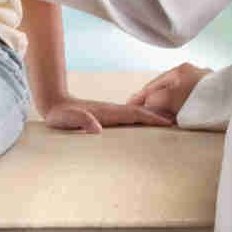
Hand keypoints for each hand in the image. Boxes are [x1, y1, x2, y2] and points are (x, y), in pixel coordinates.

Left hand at [42, 95, 174, 133]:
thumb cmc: (60, 114)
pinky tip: (144, 124)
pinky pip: (128, 117)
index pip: (134, 114)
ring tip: (169, 122)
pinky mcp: (106, 116)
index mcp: (107, 113)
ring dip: (151, 116)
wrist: (53, 103)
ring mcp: (110, 112)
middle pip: (139, 112)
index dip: (151, 118)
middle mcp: (111, 110)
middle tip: (178, 122)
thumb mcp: (68, 119)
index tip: (168, 122)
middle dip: (158, 116)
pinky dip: (140, 118)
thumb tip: (96, 128)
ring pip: (135, 113)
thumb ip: (81, 121)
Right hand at [125, 62, 211, 120]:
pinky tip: (177, 116)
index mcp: (180, 70)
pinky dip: (179, 107)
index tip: (129, 106)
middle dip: (153, 100)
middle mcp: (191, 73)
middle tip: (140, 111)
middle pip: (165, 88)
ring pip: (176, 94)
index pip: (153, 84)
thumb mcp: (173, 99)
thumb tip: (147, 103)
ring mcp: (201, 83)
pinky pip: (187, 99)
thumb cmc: (203, 98)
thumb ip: (156, 99)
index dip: (140, 96)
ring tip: (157, 116)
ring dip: (166, 105)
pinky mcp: (210, 94)